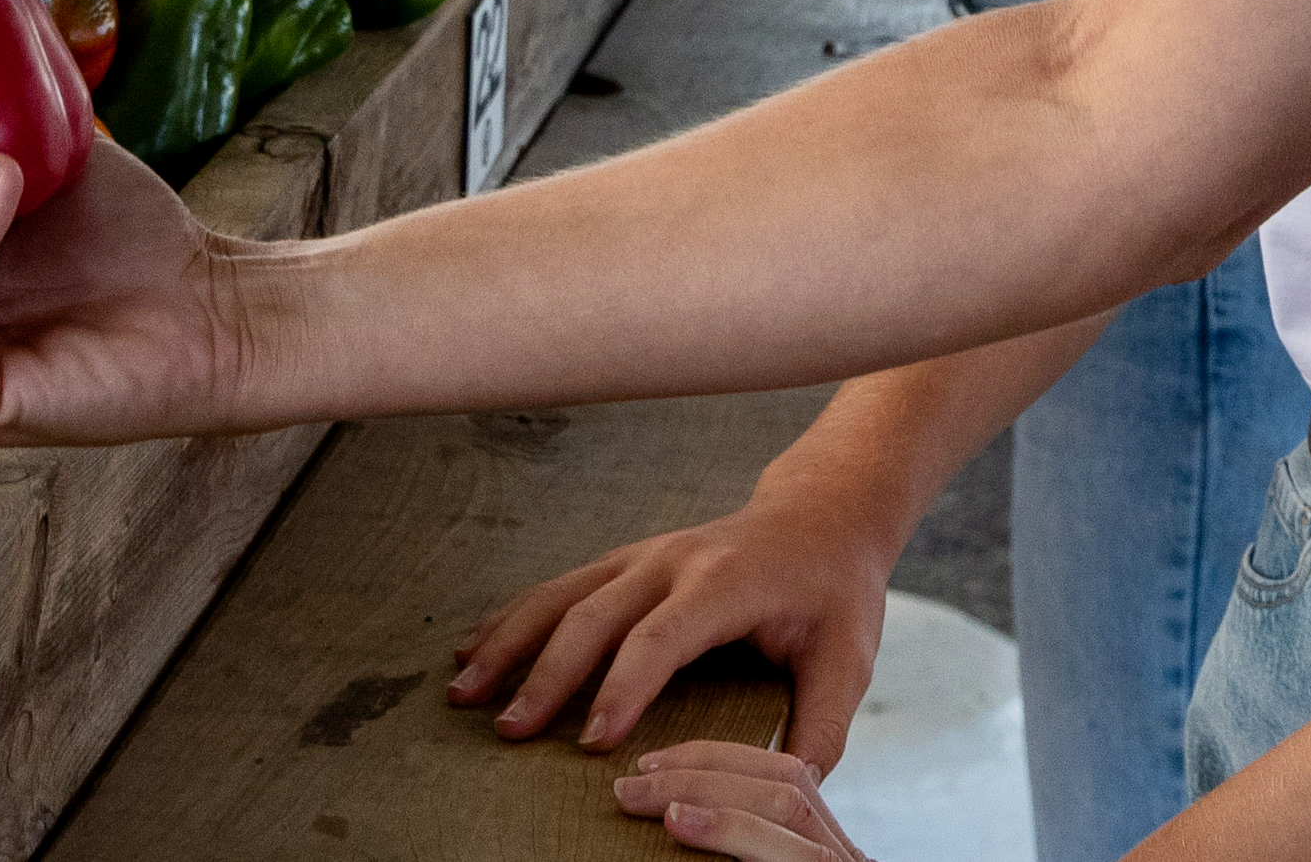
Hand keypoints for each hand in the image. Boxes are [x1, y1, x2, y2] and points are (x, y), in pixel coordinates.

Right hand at [447, 478, 896, 769]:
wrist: (822, 515)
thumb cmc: (835, 594)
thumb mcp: (847, 660)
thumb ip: (819, 729)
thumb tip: (786, 794)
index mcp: (726, 582)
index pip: (664, 634)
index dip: (625, 685)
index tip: (593, 741)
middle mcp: (675, 560)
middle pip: (596, 613)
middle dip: (548, 673)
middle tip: (508, 732)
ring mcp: (644, 555)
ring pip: (564, 593)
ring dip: (510, 639)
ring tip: (463, 690)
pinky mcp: (627, 561)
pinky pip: (560, 586)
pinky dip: (513, 617)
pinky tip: (473, 647)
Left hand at [612, 745, 871, 858]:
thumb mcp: (743, 852)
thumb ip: (728, 829)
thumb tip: (665, 811)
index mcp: (822, 845)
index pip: (782, 776)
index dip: (715, 760)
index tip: (653, 762)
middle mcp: (842, 852)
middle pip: (784, 776)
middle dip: (703, 764)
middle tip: (632, 776)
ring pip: (785, 802)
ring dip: (704, 788)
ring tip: (641, 792)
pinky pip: (787, 847)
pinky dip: (727, 828)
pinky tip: (679, 823)